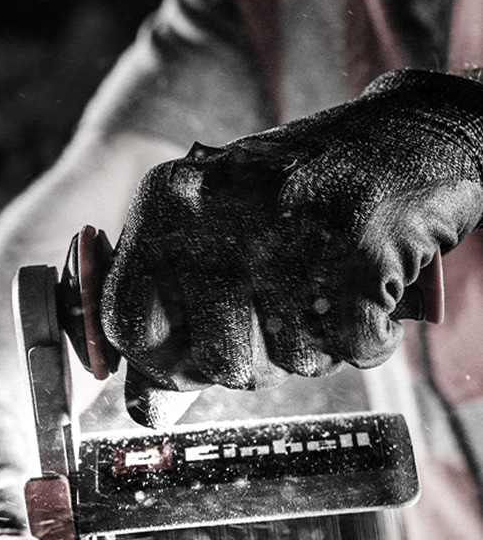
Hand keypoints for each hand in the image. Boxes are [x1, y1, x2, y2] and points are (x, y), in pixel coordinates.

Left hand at [101, 70, 482, 425]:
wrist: (410, 134)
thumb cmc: (304, 189)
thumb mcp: (218, 220)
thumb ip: (172, 302)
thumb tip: (141, 405)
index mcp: (169, 201)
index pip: (129, 325)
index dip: (163, 360)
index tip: (190, 358)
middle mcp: (218, 217)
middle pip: (216, 363)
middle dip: (257, 355)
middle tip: (285, 305)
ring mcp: (290, 239)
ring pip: (289, 364)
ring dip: (316, 341)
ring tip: (329, 283)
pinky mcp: (360, 260)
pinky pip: (353, 351)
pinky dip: (369, 335)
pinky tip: (368, 289)